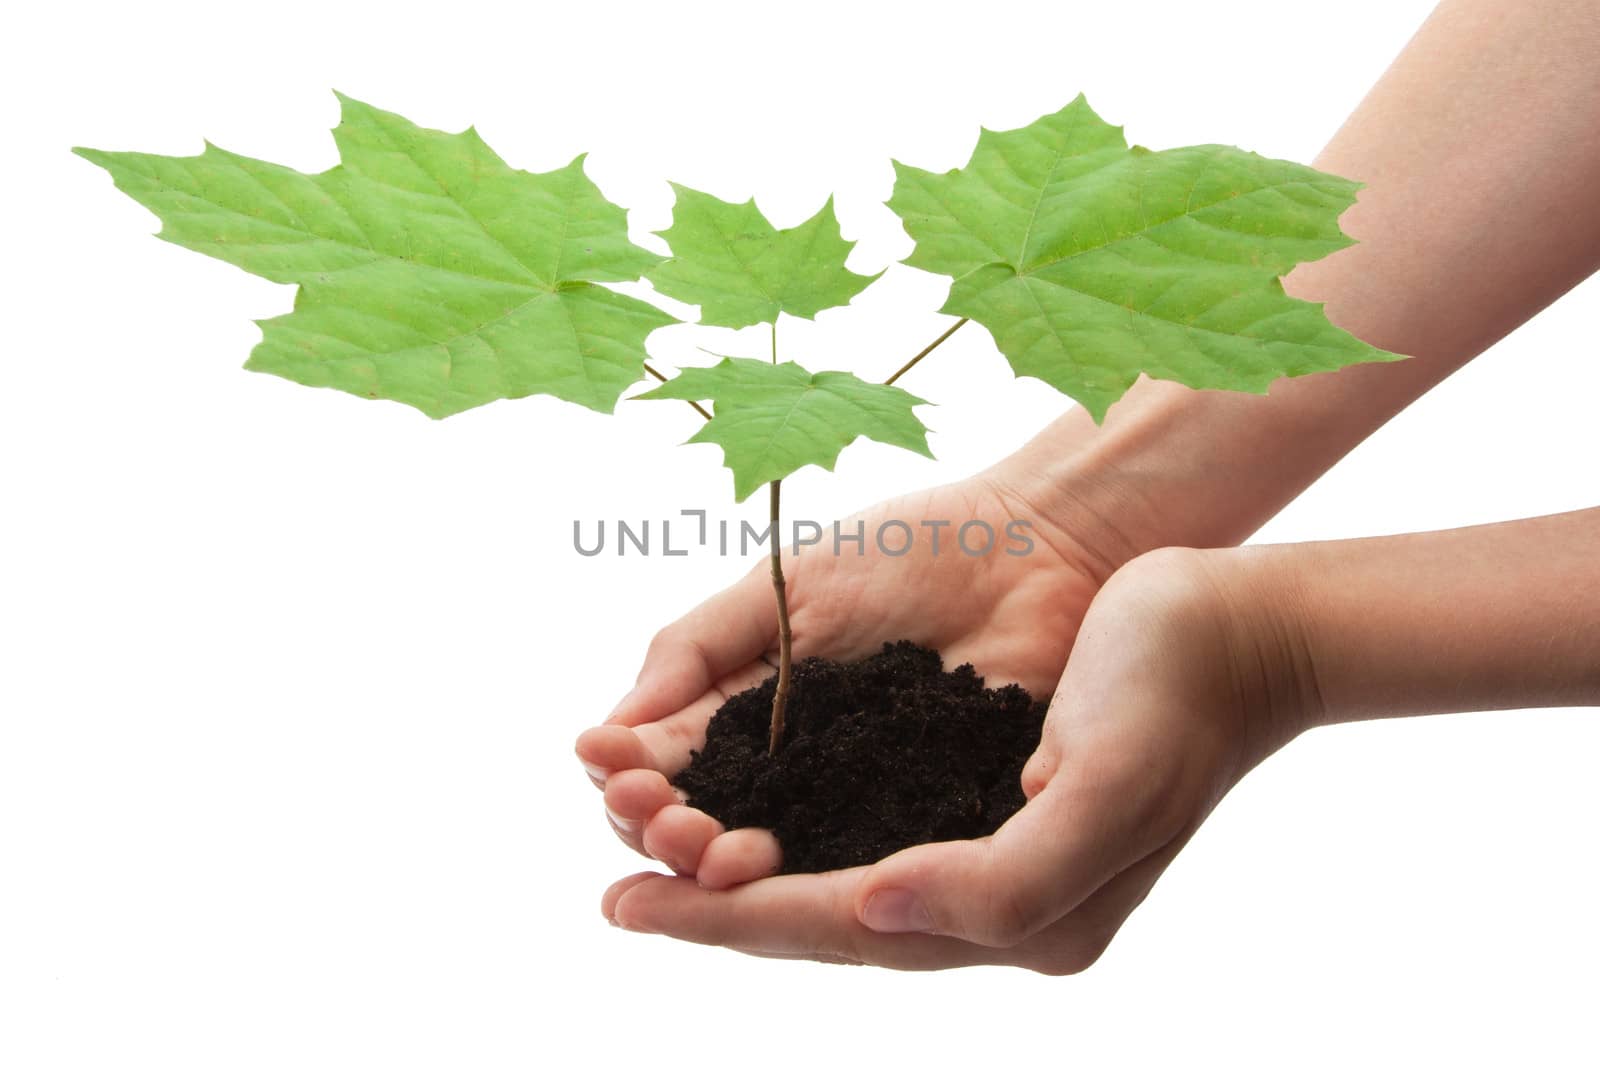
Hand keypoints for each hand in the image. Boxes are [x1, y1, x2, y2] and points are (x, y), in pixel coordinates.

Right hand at [574, 462, 1111, 889]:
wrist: (1038, 549)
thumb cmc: (910, 550)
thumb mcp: (783, 586)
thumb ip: (697, 649)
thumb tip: (605, 734)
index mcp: (746, 714)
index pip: (664, 770)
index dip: (629, 779)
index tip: (612, 766)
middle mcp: (792, 774)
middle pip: (701, 834)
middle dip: (664, 832)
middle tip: (664, 816)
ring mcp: (855, 808)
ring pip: (768, 870)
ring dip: (717, 871)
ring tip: (709, 846)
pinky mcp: (926, 833)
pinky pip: (859, 873)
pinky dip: (806, 882)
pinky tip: (771, 865)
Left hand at [595, 547, 1308, 971]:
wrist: (1233, 623)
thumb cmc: (1179, 689)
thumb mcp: (1110, 785)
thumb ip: (1003, 879)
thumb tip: (874, 910)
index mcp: (1024, 916)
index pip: (845, 927)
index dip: (732, 922)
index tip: (634, 906)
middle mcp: (991, 901)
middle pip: (822, 918)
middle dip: (715, 911)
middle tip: (614, 899)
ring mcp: (979, 851)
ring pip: (831, 880)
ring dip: (738, 875)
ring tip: (647, 859)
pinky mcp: (970, 796)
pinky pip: (859, 830)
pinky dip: (786, 827)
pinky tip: (734, 818)